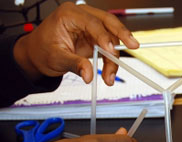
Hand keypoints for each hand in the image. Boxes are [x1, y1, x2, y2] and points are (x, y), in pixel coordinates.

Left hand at [13, 2, 138, 84]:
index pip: (92, 23)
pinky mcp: (94, 38)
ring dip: (114, 58)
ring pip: (111, 38)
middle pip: (108, 22)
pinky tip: (109, 73)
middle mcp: (82, 17)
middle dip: (122, 34)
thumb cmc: (42, 50)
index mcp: (69, 15)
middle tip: (133, 45)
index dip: (104, 37)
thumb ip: (75, 65)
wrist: (38, 55)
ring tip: (109, 77)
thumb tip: (89, 74)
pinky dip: (111, 60)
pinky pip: (108, 47)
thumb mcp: (57, 58)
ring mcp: (90, 27)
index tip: (111, 50)